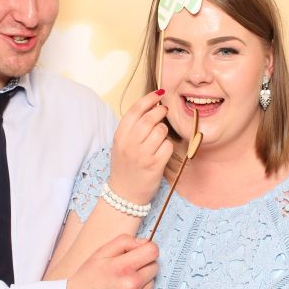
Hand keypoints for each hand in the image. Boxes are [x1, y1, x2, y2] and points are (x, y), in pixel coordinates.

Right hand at [65, 234, 158, 288]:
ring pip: (152, 282)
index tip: (140, 252)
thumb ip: (125, 242)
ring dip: (142, 280)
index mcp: (123, 268)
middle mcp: (132, 286)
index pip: (153, 251)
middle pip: (155, 266)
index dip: (147, 249)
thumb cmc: (88, 277)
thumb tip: (145, 242)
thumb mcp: (101, 252)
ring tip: (123, 283)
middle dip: (144, 264)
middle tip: (127, 268)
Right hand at [107, 89, 172, 203]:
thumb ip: (132, 127)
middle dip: (160, 111)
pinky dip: (168, 146)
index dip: (149, 99)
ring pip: (161, 130)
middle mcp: (129, 144)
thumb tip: (152, 106)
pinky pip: (168, 146)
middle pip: (150, 118)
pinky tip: (162, 151)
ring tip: (159, 137)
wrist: (124, 195)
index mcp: (119, 136)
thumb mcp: (121, 145)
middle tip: (164, 111)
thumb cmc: (125, 167)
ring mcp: (142, 155)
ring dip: (164, 131)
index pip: (135, 110)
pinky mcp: (155, 165)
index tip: (159, 94)